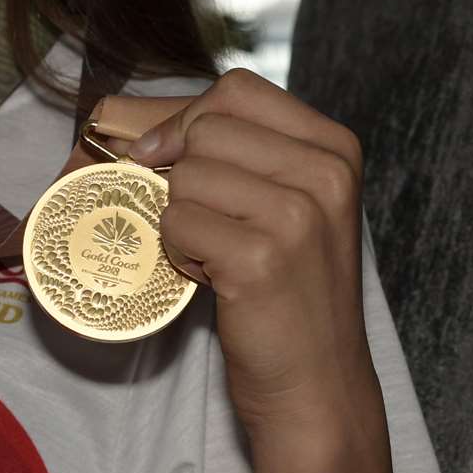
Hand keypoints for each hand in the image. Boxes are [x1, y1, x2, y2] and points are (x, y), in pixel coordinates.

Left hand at [126, 69, 397, 472]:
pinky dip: (178, 253)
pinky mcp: (262, 258)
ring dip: (182, 219)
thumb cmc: (287, 287)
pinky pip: (175, 222)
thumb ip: (232, 150)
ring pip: (184, 176)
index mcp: (334, 147)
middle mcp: (325, 173)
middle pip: (203, 128)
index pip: (235, 88)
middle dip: (184, 176)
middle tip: (213, 224)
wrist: (317, 383)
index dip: (187, 119)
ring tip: (221, 255)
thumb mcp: (283, 202)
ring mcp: (298, 215)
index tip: (173, 157)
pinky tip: (215, 279)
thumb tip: (138, 127)